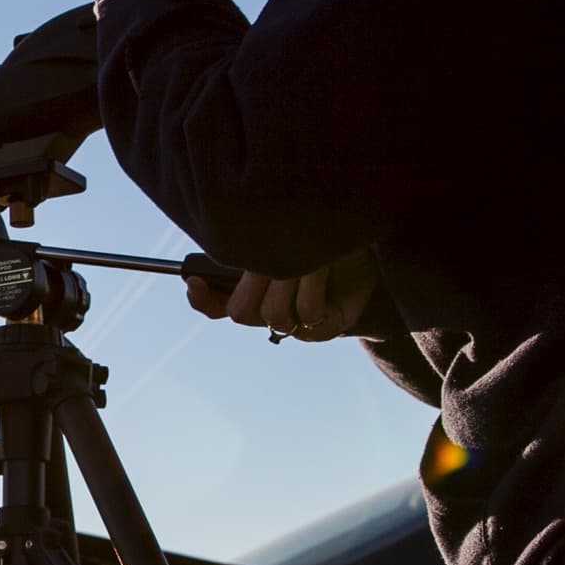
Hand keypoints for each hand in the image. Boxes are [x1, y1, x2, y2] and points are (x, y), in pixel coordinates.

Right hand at [183, 246, 378, 342]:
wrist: (370, 245)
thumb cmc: (321, 234)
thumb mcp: (280, 234)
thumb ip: (250, 244)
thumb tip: (226, 245)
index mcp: (253, 288)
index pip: (215, 305)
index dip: (202, 298)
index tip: (195, 279)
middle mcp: (271, 310)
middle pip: (240, 313)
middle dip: (256, 280)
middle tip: (275, 255)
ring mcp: (296, 324)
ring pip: (273, 313)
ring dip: (291, 276)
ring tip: (310, 254)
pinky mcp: (321, 329)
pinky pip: (305, 314)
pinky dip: (315, 285)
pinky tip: (324, 267)